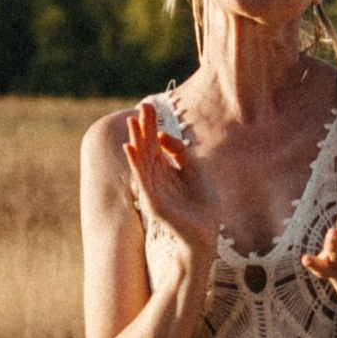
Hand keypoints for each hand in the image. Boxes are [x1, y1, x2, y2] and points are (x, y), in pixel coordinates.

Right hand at [123, 100, 221, 266]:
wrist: (206, 232)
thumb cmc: (201, 204)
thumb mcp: (195, 170)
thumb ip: (181, 151)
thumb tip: (161, 134)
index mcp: (165, 170)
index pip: (154, 143)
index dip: (151, 125)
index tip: (147, 104)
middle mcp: (155, 177)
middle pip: (147, 148)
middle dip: (144, 128)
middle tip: (141, 106)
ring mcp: (152, 189)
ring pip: (141, 160)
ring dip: (136, 141)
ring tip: (132, 122)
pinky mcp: (153, 201)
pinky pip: (142, 179)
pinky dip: (135, 163)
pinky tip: (130, 148)